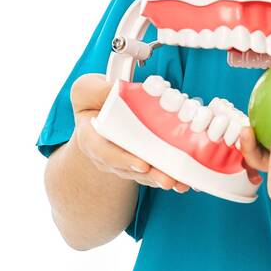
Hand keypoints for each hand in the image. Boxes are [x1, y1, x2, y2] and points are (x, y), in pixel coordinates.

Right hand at [70, 73, 193, 192]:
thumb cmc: (92, 98)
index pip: (104, 153)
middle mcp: (107, 156)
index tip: (142, 165)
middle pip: (129, 170)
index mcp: (91, 139)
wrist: (97, 107)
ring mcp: (123, 161)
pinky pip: (152, 171)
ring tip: (180, 182)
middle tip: (168, 179)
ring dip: (162, 178)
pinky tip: (184, 180)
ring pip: (143, 174)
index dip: (123, 160)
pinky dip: (168, 174)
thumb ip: (100, 90)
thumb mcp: (87, 89)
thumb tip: (120, 91)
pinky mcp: (138, 160)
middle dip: (150, 175)